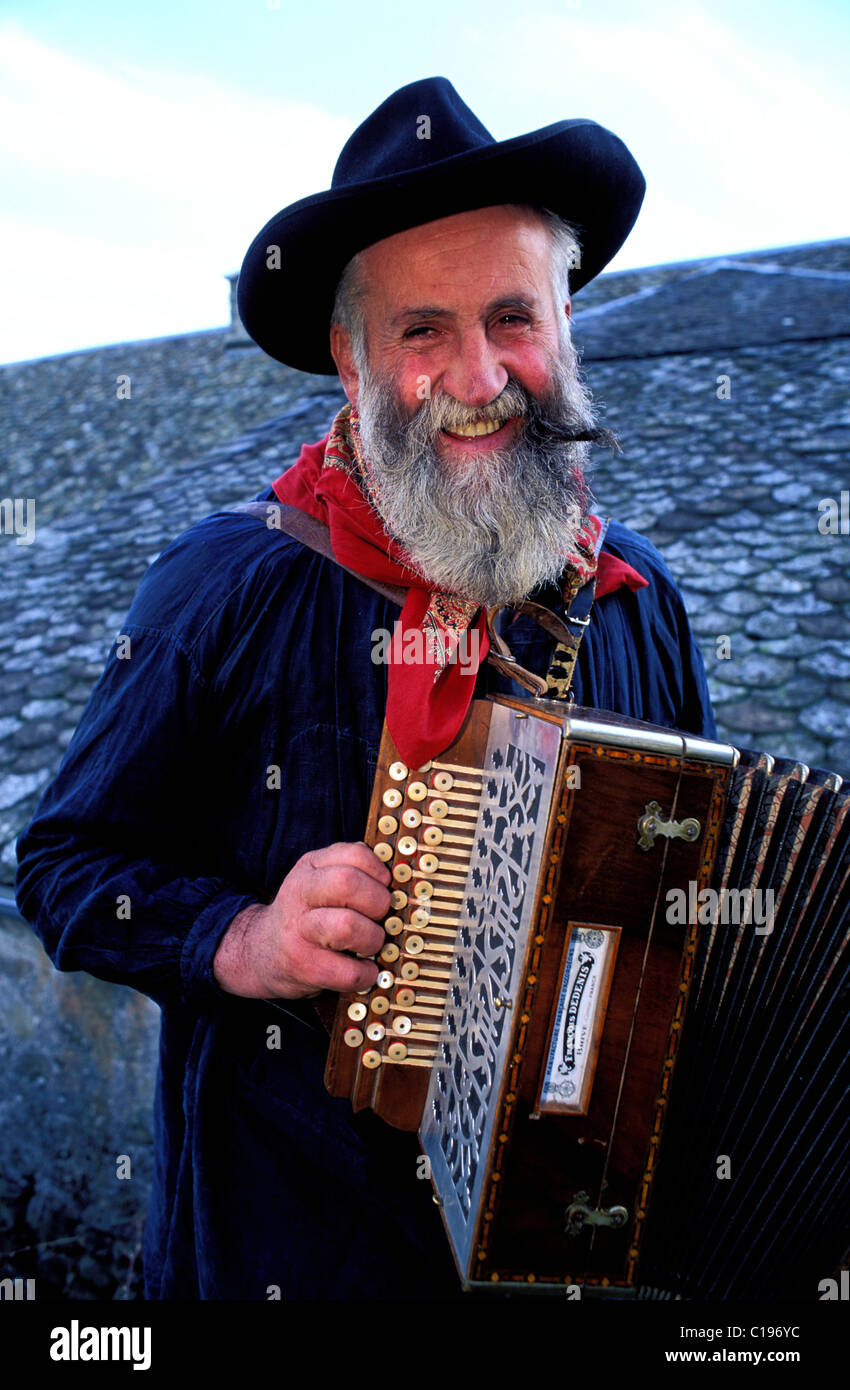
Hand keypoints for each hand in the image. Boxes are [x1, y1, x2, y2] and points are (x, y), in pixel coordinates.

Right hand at [212, 841, 390, 998]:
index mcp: (311, 866)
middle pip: (348, 884)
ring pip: (347, 926)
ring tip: (372, 945)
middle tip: (381, 917)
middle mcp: (300, 893)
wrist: (260, 952)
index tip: (385, 887)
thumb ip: (353, 871)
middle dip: (378, 902)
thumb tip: (399, 881)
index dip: (379, 872)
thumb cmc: (306, 915)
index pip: (354, 854)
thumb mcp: (319, 880)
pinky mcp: (302, 965)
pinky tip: (365, 970)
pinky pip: (347, 971)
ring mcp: (298, 930)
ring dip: (373, 939)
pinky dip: (366, 974)